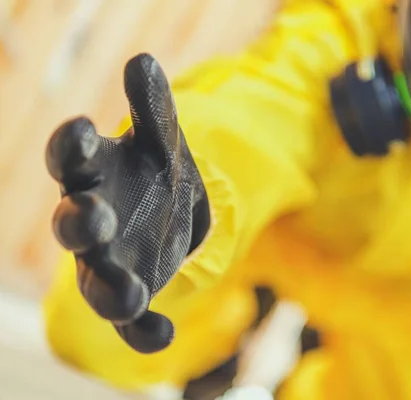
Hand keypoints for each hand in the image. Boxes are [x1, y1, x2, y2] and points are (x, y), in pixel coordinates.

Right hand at [45, 53, 210, 352]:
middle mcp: (93, 220)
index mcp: (94, 176)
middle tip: (94, 218)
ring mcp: (111, 260)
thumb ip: (153, 107)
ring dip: (110, 288)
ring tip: (131, 295)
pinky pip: (132, 319)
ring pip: (97, 280)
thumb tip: (144, 60)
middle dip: (81, 223)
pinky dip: (142, 332)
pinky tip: (162, 337)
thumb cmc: (153, 172)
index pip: (70, 160)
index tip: (80, 128)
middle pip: (73, 225)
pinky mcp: (135, 289)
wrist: (170, 212)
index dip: (70, 146)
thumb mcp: (163, 140)